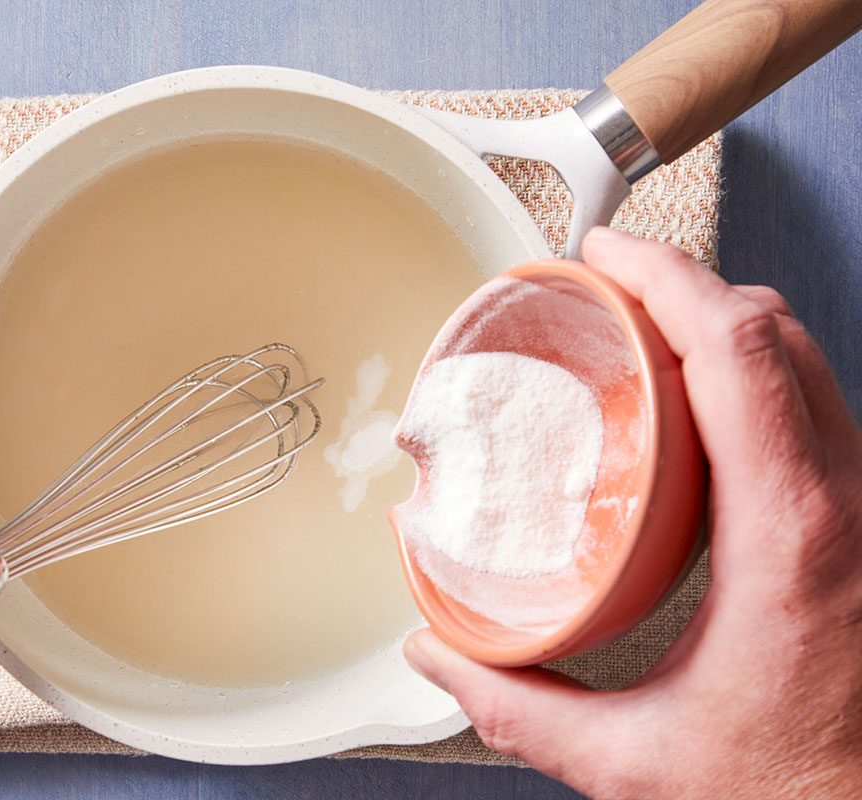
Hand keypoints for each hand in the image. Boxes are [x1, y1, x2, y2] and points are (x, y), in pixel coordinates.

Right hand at [404, 227, 861, 798]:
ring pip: (806, 363)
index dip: (668, 276)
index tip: (607, 254)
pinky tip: (698, 413)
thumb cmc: (805, 794)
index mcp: (790, 536)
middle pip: (776, 333)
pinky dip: (753, 378)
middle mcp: (848, 503)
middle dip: (687, 284)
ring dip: (724, 327)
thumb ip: (524, 707)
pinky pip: (817, 410)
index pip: (738, 351)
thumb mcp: (641, 761)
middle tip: (609, 286)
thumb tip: (440, 655)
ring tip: (642, 334)